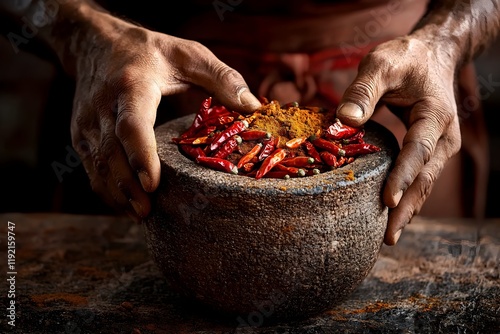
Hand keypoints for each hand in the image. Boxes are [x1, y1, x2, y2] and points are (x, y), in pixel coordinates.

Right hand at [69, 12, 260, 220]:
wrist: (95, 44)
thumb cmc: (147, 50)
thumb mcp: (187, 54)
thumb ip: (222, 77)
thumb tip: (254, 106)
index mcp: (131, 86)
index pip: (131, 125)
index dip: (141, 156)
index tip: (153, 184)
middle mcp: (102, 107)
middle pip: (111, 154)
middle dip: (129, 187)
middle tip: (150, 212)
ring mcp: (86, 123)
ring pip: (97, 166)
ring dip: (117, 193)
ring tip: (141, 215)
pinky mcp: (79, 134)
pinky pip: (91, 168)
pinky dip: (106, 189)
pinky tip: (126, 204)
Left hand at [336, 37, 460, 244]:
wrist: (432, 56)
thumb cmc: (404, 58)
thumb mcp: (381, 64)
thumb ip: (363, 90)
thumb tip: (344, 121)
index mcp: (434, 115)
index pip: (417, 150)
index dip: (403, 176)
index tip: (389, 200)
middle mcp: (443, 136)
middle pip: (426, 177)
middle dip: (407, 208)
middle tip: (388, 237)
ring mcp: (439, 145)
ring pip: (425, 182)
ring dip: (408, 208)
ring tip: (389, 235)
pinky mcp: (429, 149)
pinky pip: (419, 176)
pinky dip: (407, 196)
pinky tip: (391, 214)